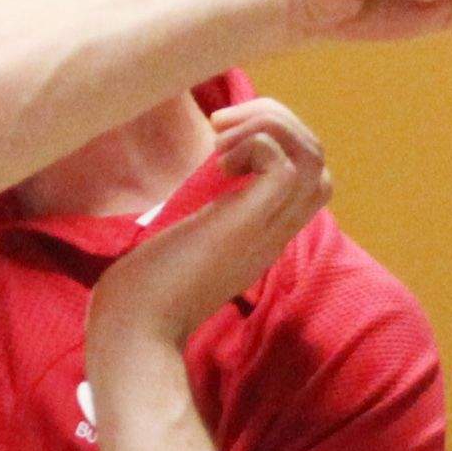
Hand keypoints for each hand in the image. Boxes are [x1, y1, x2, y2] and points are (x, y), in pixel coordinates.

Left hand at [90, 98, 328, 378]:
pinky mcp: (248, 227)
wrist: (133, 330)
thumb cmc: (144, 290)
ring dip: (271, 125)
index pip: (309, 176)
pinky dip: (257, 143)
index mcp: (263, 231)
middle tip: (221, 125)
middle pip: (318, 158)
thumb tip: (199, 181)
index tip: (226, 139)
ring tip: (219, 135)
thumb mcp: (186, 242)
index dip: (279, 140)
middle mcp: (275, 230)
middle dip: (278, 120)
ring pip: (313, 157)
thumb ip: (205, 216)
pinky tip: (216, 159)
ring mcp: (267, 229)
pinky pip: (286, 167)